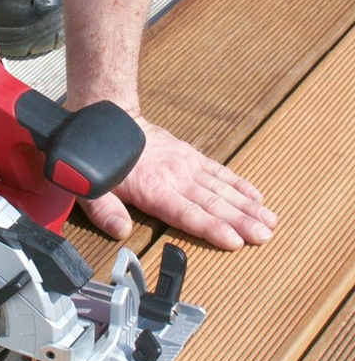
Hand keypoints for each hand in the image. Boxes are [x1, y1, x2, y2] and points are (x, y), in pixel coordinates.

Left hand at [78, 117, 277, 249]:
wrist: (110, 119)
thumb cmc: (99, 159)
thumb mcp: (90, 188)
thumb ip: (105, 211)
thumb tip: (121, 232)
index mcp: (153, 189)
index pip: (187, 213)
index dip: (211, 228)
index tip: (234, 241)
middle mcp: (176, 177)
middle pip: (213, 203)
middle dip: (241, 221)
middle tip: (265, 236)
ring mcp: (187, 165)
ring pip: (222, 189)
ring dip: (248, 206)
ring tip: (270, 222)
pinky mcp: (191, 155)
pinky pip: (220, 172)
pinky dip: (240, 184)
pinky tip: (257, 197)